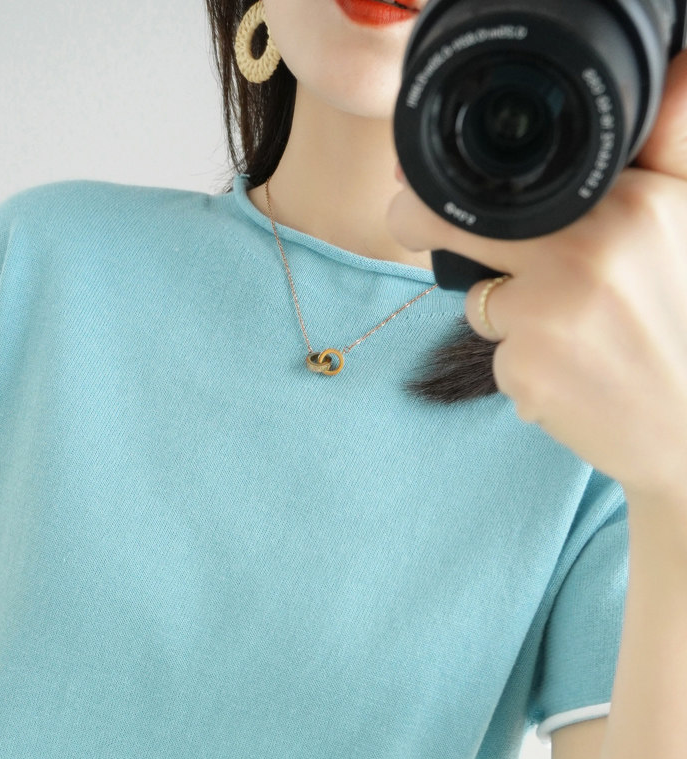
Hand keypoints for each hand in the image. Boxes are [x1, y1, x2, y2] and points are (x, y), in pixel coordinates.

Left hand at [386, 51, 686, 504]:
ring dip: (512, 317)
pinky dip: (524, 366)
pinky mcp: (524, 372)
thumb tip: (669, 74)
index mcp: (628, 206)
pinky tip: (573, 376)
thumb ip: (658, 156)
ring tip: (578, 337)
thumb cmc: (682, 325)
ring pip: (482, 301)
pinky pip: (498, 356)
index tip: (419, 188)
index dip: (452, 188)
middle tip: (407, 221)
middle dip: (418, 223)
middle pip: (457, 227)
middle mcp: (584, 253)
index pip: (509, 184)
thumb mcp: (683, 224)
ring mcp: (548, 315)